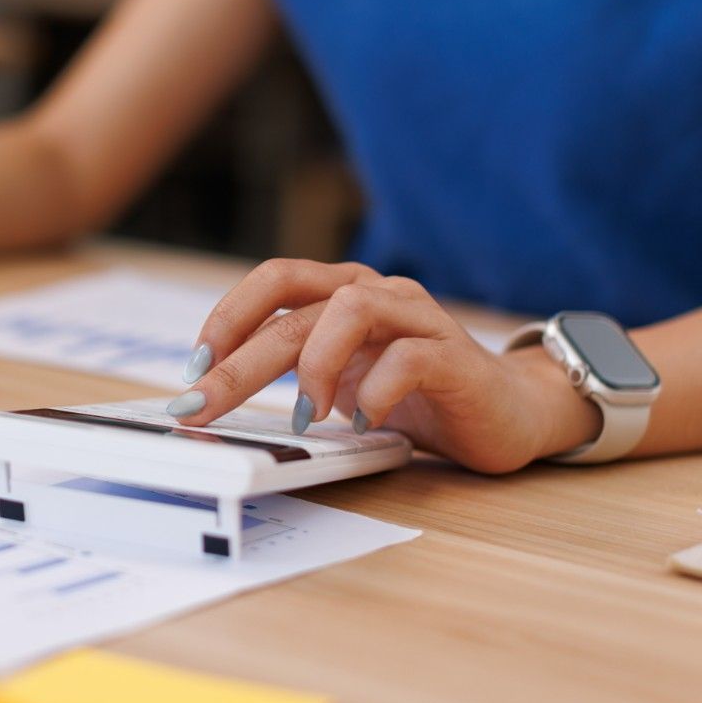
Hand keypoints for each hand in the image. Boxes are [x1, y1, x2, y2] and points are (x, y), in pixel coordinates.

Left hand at [169, 259, 600, 472]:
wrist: (508, 414)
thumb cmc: (415, 396)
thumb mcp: (341, 381)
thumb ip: (295, 373)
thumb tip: (216, 396)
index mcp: (344, 292)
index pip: (275, 280)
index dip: (227, 317)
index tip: (193, 370)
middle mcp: (378, 293)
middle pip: (295, 309)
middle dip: (238, 361)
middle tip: (203, 404)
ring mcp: (419, 319)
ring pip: (351, 310)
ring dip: (313, 366)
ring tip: (306, 415)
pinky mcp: (454, 356)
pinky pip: (408, 357)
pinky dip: (375, 392)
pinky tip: (364, 422)